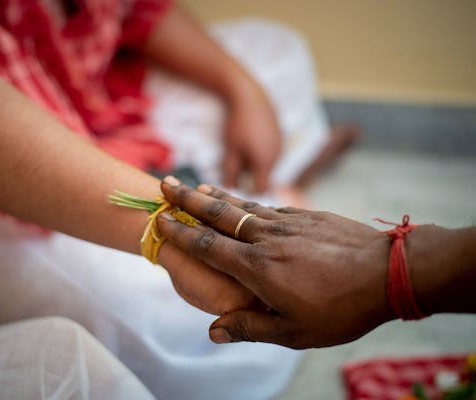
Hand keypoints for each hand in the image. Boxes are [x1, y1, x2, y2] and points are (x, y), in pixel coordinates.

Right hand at [157, 177, 394, 348]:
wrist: (388, 272)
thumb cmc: (340, 309)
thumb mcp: (293, 332)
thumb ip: (249, 328)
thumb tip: (212, 332)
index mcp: (256, 267)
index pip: (207, 245)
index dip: (180, 233)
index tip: (160, 220)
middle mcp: (265, 238)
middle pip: (219, 214)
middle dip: (188, 199)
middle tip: (166, 182)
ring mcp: (287, 223)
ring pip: (242, 205)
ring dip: (215, 195)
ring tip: (196, 185)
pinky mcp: (306, 216)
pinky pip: (268, 206)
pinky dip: (248, 201)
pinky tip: (243, 201)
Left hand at [223, 82, 281, 192]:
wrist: (250, 95)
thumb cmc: (238, 124)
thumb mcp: (231, 150)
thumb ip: (230, 171)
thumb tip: (228, 189)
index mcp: (265, 162)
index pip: (261, 189)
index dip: (249, 192)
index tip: (236, 190)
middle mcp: (277, 156)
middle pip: (265, 177)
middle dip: (251, 178)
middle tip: (235, 169)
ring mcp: (280, 145)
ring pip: (268, 164)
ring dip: (256, 165)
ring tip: (241, 152)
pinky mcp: (280, 135)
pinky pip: (271, 152)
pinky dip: (261, 153)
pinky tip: (250, 140)